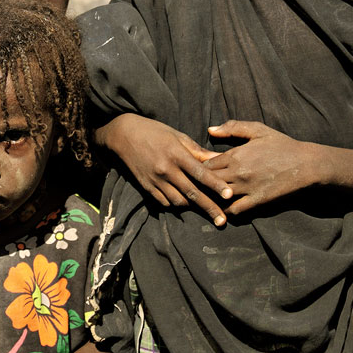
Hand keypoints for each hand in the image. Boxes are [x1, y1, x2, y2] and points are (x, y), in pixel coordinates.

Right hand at [96, 114, 232, 225]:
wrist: (123, 135)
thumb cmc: (154, 131)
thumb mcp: (177, 136)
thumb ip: (198, 151)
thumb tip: (219, 157)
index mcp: (176, 154)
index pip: (201, 173)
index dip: (216, 185)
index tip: (229, 195)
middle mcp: (166, 170)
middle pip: (192, 192)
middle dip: (209, 207)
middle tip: (222, 221)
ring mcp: (155, 180)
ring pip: (178, 201)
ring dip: (192, 206)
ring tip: (205, 209)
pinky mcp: (146, 187)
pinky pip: (164, 202)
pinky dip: (175, 204)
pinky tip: (183, 202)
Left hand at [204, 120, 322, 214]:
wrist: (306, 164)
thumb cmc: (282, 145)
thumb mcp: (258, 130)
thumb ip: (233, 128)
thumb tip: (210, 130)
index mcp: (235, 154)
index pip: (205, 163)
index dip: (199, 167)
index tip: (198, 169)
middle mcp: (237, 172)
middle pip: (207, 181)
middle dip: (201, 183)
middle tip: (197, 185)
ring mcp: (246, 188)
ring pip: (217, 196)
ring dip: (211, 197)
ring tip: (206, 198)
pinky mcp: (257, 201)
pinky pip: (234, 210)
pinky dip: (225, 210)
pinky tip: (223, 208)